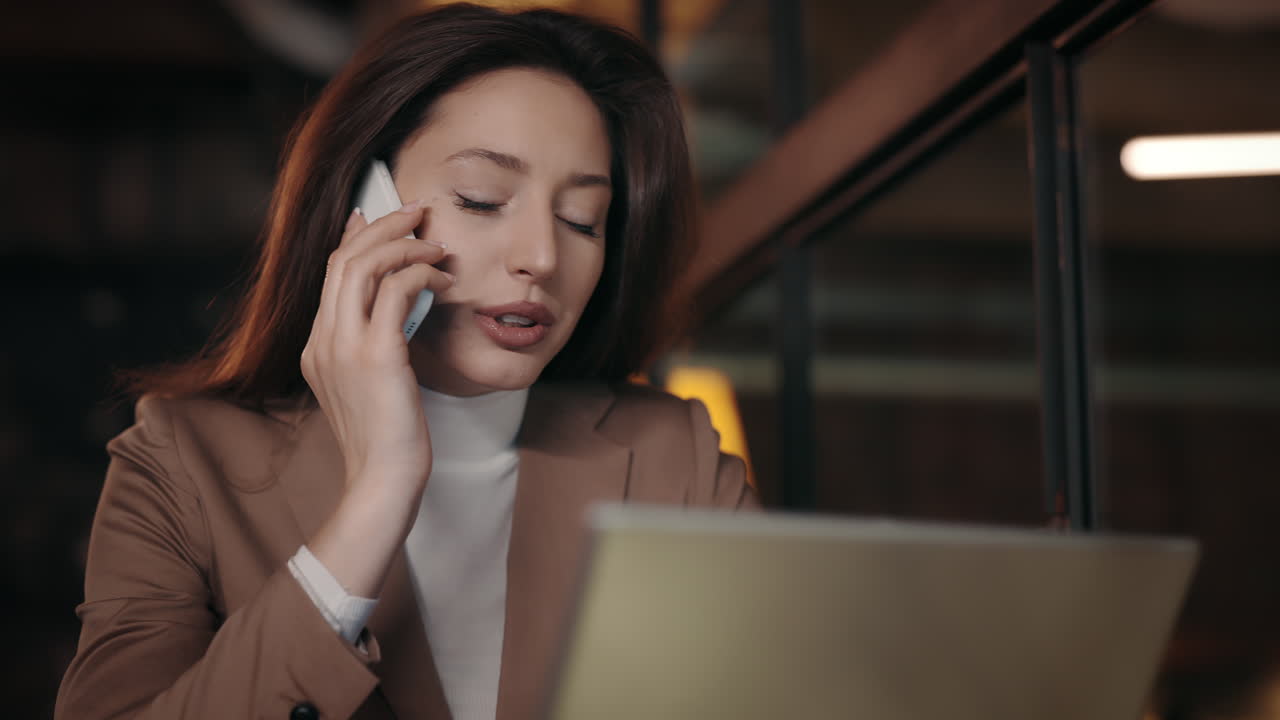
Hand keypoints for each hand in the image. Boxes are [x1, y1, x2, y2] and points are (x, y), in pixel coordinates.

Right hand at [300, 202, 452, 507]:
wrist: (384, 480)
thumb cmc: (388, 438)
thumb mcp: (372, 385)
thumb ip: (374, 345)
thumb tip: (397, 310)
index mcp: (316, 347)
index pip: (330, 274)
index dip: (354, 238)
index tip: (375, 215)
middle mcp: (322, 341)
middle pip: (344, 258)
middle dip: (383, 226)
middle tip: (417, 212)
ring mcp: (345, 347)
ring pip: (365, 265)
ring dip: (405, 245)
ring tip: (437, 245)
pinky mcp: (377, 355)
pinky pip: (398, 291)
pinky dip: (423, 274)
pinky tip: (445, 281)